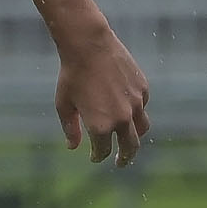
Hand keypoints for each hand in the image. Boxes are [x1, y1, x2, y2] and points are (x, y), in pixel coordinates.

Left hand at [54, 23, 151, 166]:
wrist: (89, 45)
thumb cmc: (72, 75)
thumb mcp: (64, 104)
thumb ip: (70, 128)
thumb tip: (73, 147)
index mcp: (100, 126)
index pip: (103, 151)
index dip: (98, 156)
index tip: (94, 157)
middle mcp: (121, 118)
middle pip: (130, 147)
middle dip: (125, 158)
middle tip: (121, 162)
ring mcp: (135, 103)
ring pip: (142, 128)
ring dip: (136, 138)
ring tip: (130, 141)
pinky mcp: (142, 88)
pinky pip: (142, 106)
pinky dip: (136, 112)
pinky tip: (127, 110)